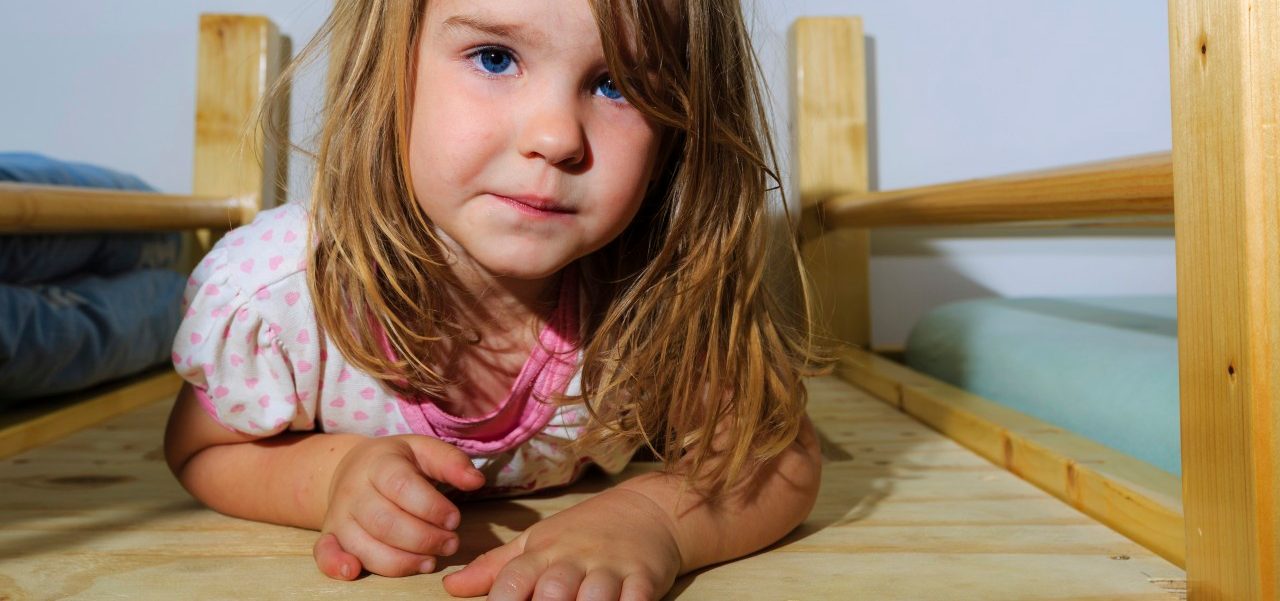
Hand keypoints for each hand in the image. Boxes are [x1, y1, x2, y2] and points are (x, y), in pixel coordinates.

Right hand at [314, 435, 485, 578]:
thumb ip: (451, 463)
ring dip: (401, 561)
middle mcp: (353, 490)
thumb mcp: (424, 451)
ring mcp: (339, 515)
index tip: (455, 520)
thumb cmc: (397, 462)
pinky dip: (334, 565)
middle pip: (386, 522)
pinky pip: (324, 553)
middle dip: (424, 539)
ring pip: (365, 545)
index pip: (401, 486)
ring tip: (430, 561)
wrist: (354, 468)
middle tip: (451, 544)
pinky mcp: (330, 536)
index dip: (431, 507)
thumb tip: (475, 481)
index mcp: (378, 463)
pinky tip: (353, 571)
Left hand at [442, 487, 682, 599]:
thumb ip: (495, 567)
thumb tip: (449, 586)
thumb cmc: (585, 531)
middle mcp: (575, 559)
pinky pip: (635, 599)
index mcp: (544, 552)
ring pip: (593, 599)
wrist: (648, 510)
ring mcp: (611, 568)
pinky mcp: (644, 576)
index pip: (512, 581)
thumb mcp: (538, 541)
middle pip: (551, 593)